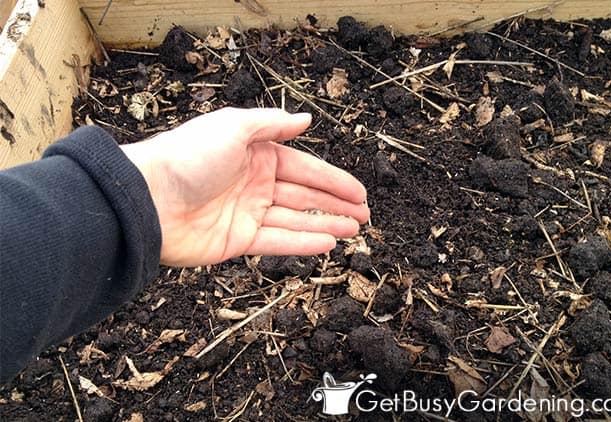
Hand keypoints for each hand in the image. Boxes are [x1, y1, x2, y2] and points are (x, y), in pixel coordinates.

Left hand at [122, 107, 368, 266]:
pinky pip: (277, 241)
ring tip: (354, 231)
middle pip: (304, 196)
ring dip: (326, 225)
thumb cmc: (186, 156)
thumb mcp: (232, 126)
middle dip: (336, 205)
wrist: (147, 197)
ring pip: (295, 220)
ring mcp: (246, 213)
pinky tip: (327, 243)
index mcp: (256, 154)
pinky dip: (303, 243)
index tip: (360, 193)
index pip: (305, 168)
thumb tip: (306, 120)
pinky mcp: (237, 241)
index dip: (334, 181)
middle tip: (365, 216)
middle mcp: (254, 183)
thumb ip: (272, 124)